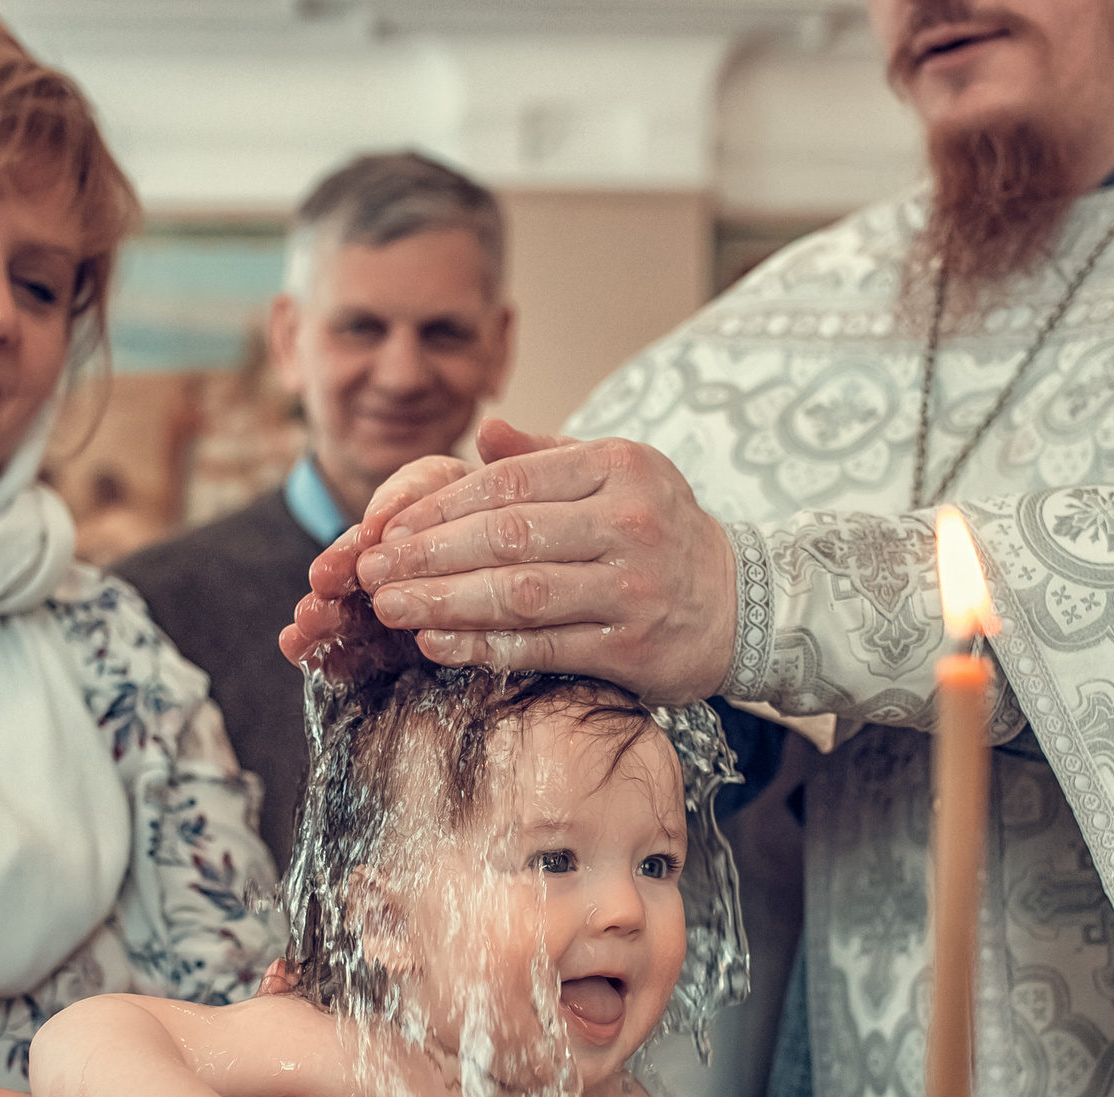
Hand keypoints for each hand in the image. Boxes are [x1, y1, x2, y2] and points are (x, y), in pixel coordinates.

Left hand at [302, 418, 740, 703]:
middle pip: (506, 538)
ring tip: (386, 606)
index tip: (386, 527)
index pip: (508, 484)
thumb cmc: (661, 532)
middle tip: (369, 570)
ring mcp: (631, 588)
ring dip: (443, 602)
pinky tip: (435, 642)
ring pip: (519, 595)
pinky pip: (541, 647)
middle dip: (426, 556)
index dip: (439, 508)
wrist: (743, 603)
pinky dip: (482, 646)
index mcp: (619, 466)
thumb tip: (484, 432)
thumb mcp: (618, 476)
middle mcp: (629, 523)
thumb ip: (548, 455)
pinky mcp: (631, 648)